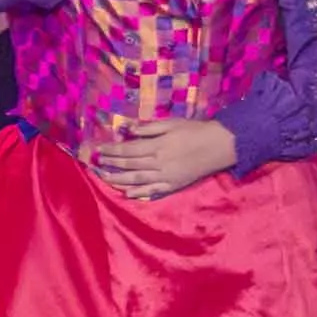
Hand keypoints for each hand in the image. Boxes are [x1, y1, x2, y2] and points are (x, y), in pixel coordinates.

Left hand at [96, 118, 236, 199]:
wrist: (219, 146)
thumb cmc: (195, 130)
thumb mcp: (171, 123)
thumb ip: (149, 128)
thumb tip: (128, 130)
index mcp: (157, 146)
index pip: (128, 149)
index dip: (111, 150)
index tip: (98, 150)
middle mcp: (158, 163)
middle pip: (129, 165)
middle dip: (111, 164)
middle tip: (97, 164)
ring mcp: (165, 176)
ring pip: (137, 180)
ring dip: (119, 180)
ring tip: (105, 178)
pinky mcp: (173, 185)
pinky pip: (153, 191)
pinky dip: (139, 192)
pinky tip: (127, 193)